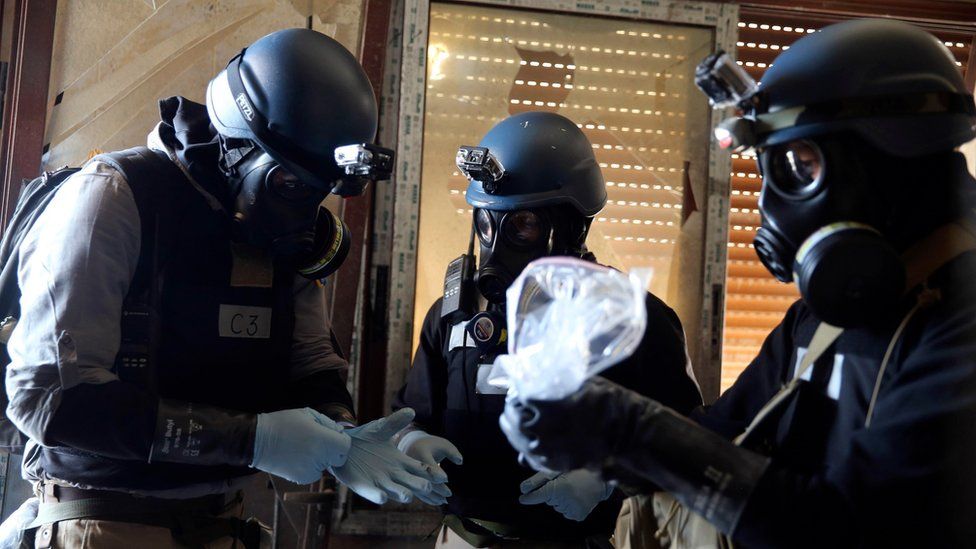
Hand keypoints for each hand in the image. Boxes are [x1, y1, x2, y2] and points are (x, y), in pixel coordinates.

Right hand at [251, 408, 351, 484]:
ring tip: (303, 448)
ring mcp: (311, 470)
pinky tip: (298, 457)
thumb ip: (327, 423)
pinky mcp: (301, 478)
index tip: (332, 436)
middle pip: (338, 458)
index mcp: (323, 439)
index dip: (341, 440)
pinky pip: (314, 474)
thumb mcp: (307, 414)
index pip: (346, 446)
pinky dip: (310, 467)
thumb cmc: (283, 423)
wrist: (258, 440)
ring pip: (325, 466)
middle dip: (332, 451)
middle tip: (318, 442)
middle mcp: (320, 457)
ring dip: (320, 459)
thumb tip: (339, 432)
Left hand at [329, 408, 444, 504]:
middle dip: (419, 485)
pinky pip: (370, 492)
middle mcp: (392, 474)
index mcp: (400, 462)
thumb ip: (395, 422)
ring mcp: (378, 481)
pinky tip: (382, 497)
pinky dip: (376, 495)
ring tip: (408, 496)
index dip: (431, 473)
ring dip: (400, 493)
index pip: (419, 469)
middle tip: (429, 487)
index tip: (443, 477)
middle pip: (410, 482)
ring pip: (393, 490)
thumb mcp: (381, 428)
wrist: (342, 444)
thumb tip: (411, 411)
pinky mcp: (362, 485)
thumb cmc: (365, 437)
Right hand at [397, 430, 462, 505]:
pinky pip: (417, 492)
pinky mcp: (408, 481)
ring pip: (419, 488)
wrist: (412, 445)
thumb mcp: (443, 444)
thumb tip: (460, 461)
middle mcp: (411, 465)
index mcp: (420, 453)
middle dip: (437, 488)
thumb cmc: (432, 445)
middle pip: (424, 479)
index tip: (447, 479)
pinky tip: (437, 502)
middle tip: (449, 494)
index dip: (437, 474)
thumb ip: (452, 452)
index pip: (428, 466)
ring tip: (444, 501)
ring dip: (432, 496)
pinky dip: (427, 498)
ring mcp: (407, 474)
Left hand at [500, 378, 655, 471]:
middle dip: (513, 410)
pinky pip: (530, 458)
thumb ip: (553, 379)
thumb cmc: (605, 400)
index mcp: (545, 405)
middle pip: (513, 419)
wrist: (626, 431)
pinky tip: (528, 441)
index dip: (517, 392)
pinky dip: (525, 448)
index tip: (519, 388)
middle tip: (515, 404)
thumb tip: (532, 374)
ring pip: (519, 441)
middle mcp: (541, 429)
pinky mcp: (554, 464)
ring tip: (517, 422)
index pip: (517, 397)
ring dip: (516, 430)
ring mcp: (547, 450)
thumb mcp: (579, 380)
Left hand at [519, 469, 612, 520]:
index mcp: (559, 488)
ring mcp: (572, 510)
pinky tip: (577, 496)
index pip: (539, 496)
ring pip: (557, 506)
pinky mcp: (578, 516)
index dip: (529, 498)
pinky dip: (569, 506)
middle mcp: (564, 501)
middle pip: (549, 500)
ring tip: (573, 488)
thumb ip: (538, 479)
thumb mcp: (557, 470)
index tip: (521, 499)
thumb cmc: (577, 470)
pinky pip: (566, 512)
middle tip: (565, 482)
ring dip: (561, 499)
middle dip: (553, 492)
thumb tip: (522, 489)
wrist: (601, 479)